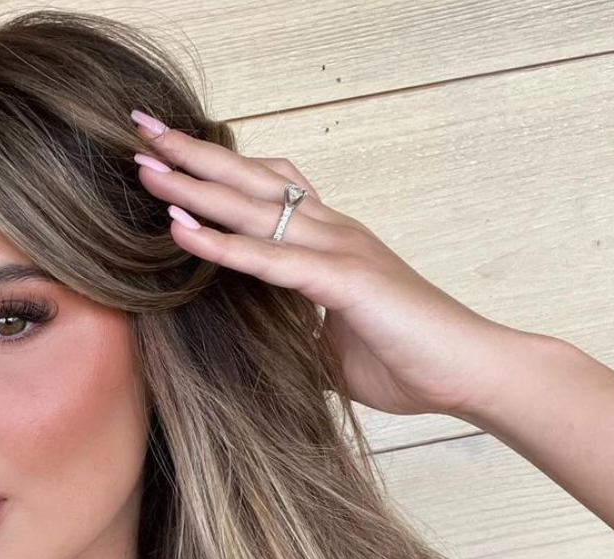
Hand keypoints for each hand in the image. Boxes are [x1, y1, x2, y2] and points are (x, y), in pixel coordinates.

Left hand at [130, 109, 522, 417]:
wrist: (472, 374)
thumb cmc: (407, 359)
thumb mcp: (329, 347)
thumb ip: (292, 332)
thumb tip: (257, 346)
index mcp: (329, 239)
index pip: (265, 188)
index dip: (217, 167)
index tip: (168, 152)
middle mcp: (331, 230)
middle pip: (250, 180)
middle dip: (192, 154)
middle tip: (141, 129)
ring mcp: (338, 249)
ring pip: (253, 208)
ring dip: (194, 186)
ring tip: (145, 165)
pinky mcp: (343, 280)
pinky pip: (270, 258)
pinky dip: (222, 244)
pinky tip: (180, 229)